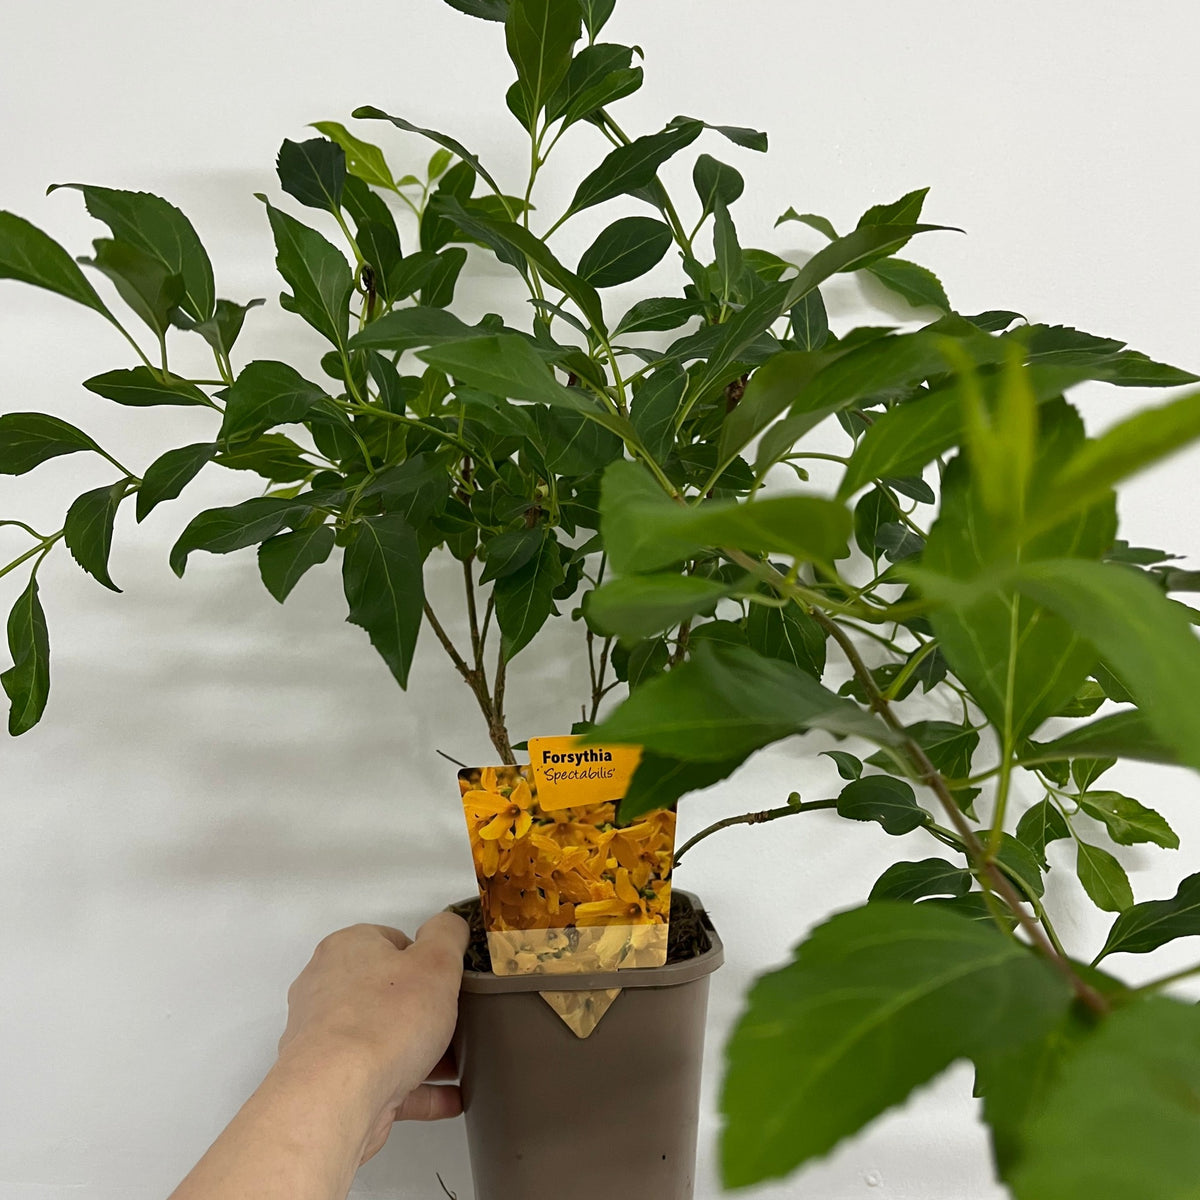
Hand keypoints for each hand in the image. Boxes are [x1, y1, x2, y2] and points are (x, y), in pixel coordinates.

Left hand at [277, 913, 468, 1162]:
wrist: (336, 1099)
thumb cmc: (385, 1022)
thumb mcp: (436, 962)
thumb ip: (447, 935)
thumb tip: (449, 925)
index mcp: (347, 949)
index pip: (392, 942)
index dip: (425, 959)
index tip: (448, 979)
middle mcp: (327, 988)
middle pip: (386, 992)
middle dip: (423, 1009)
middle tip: (456, 1020)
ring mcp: (325, 1039)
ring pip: (384, 1039)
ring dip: (423, 1052)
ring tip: (461, 1064)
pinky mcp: (331, 1083)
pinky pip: (382, 1081)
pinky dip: (416, 1089)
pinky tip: (450, 1098)